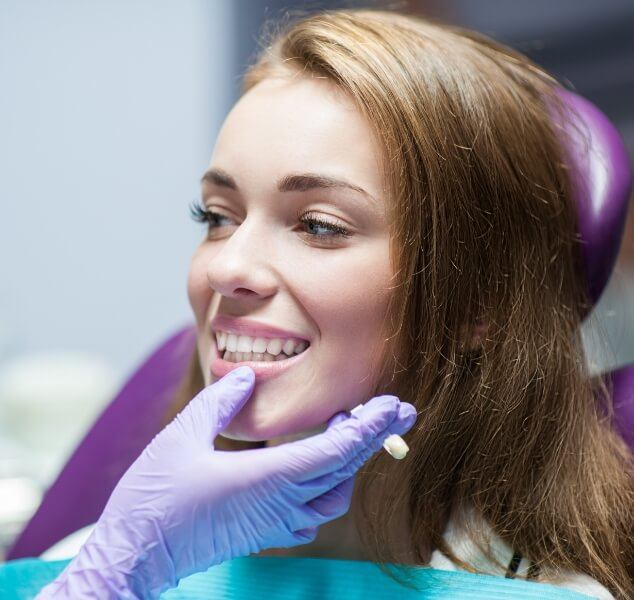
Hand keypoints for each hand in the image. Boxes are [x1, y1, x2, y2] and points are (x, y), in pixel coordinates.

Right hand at [36, 366, 416, 598]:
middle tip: (397, 410)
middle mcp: (280, 504)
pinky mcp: (265, 533)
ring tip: (350, 430)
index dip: (367, 427)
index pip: (335, 452)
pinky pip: (314, 512)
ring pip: (334, 495)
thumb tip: (247, 375)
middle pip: (343, 470)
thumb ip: (220, 401)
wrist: (135, 554)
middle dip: (374, 437)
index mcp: (266, 478)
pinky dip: (329, 485)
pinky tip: (320, 469)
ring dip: (351, 462)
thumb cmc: (154, 497)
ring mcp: (275, 523)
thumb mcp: (183, 435)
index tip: (391, 406)